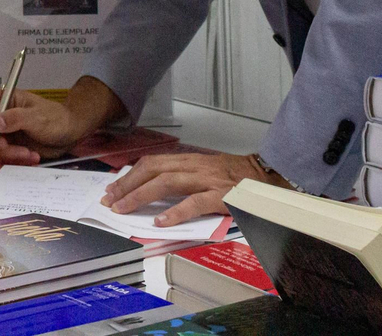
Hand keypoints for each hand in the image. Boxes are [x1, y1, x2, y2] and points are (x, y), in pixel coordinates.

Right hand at [0, 88, 87, 163]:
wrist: (68, 134)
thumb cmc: (55, 118)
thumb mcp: (37, 116)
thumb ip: (16, 118)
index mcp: (1, 98)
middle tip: (4, 146)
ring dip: (4, 152)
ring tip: (27, 152)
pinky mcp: (5, 145)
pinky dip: (12, 158)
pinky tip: (30, 155)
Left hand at [100, 151, 285, 226]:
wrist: (270, 175)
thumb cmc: (237, 175)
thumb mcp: (205, 169)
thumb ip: (182, 176)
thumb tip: (153, 187)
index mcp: (189, 160)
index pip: (151, 163)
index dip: (129, 175)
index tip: (113, 189)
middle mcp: (194, 166)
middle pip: (152, 170)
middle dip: (127, 185)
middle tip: (110, 201)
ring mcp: (207, 180)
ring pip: (166, 182)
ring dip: (141, 196)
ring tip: (124, 208)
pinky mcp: (221, 195)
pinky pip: (195, 202)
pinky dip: (176, 212)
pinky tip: (161, 221)